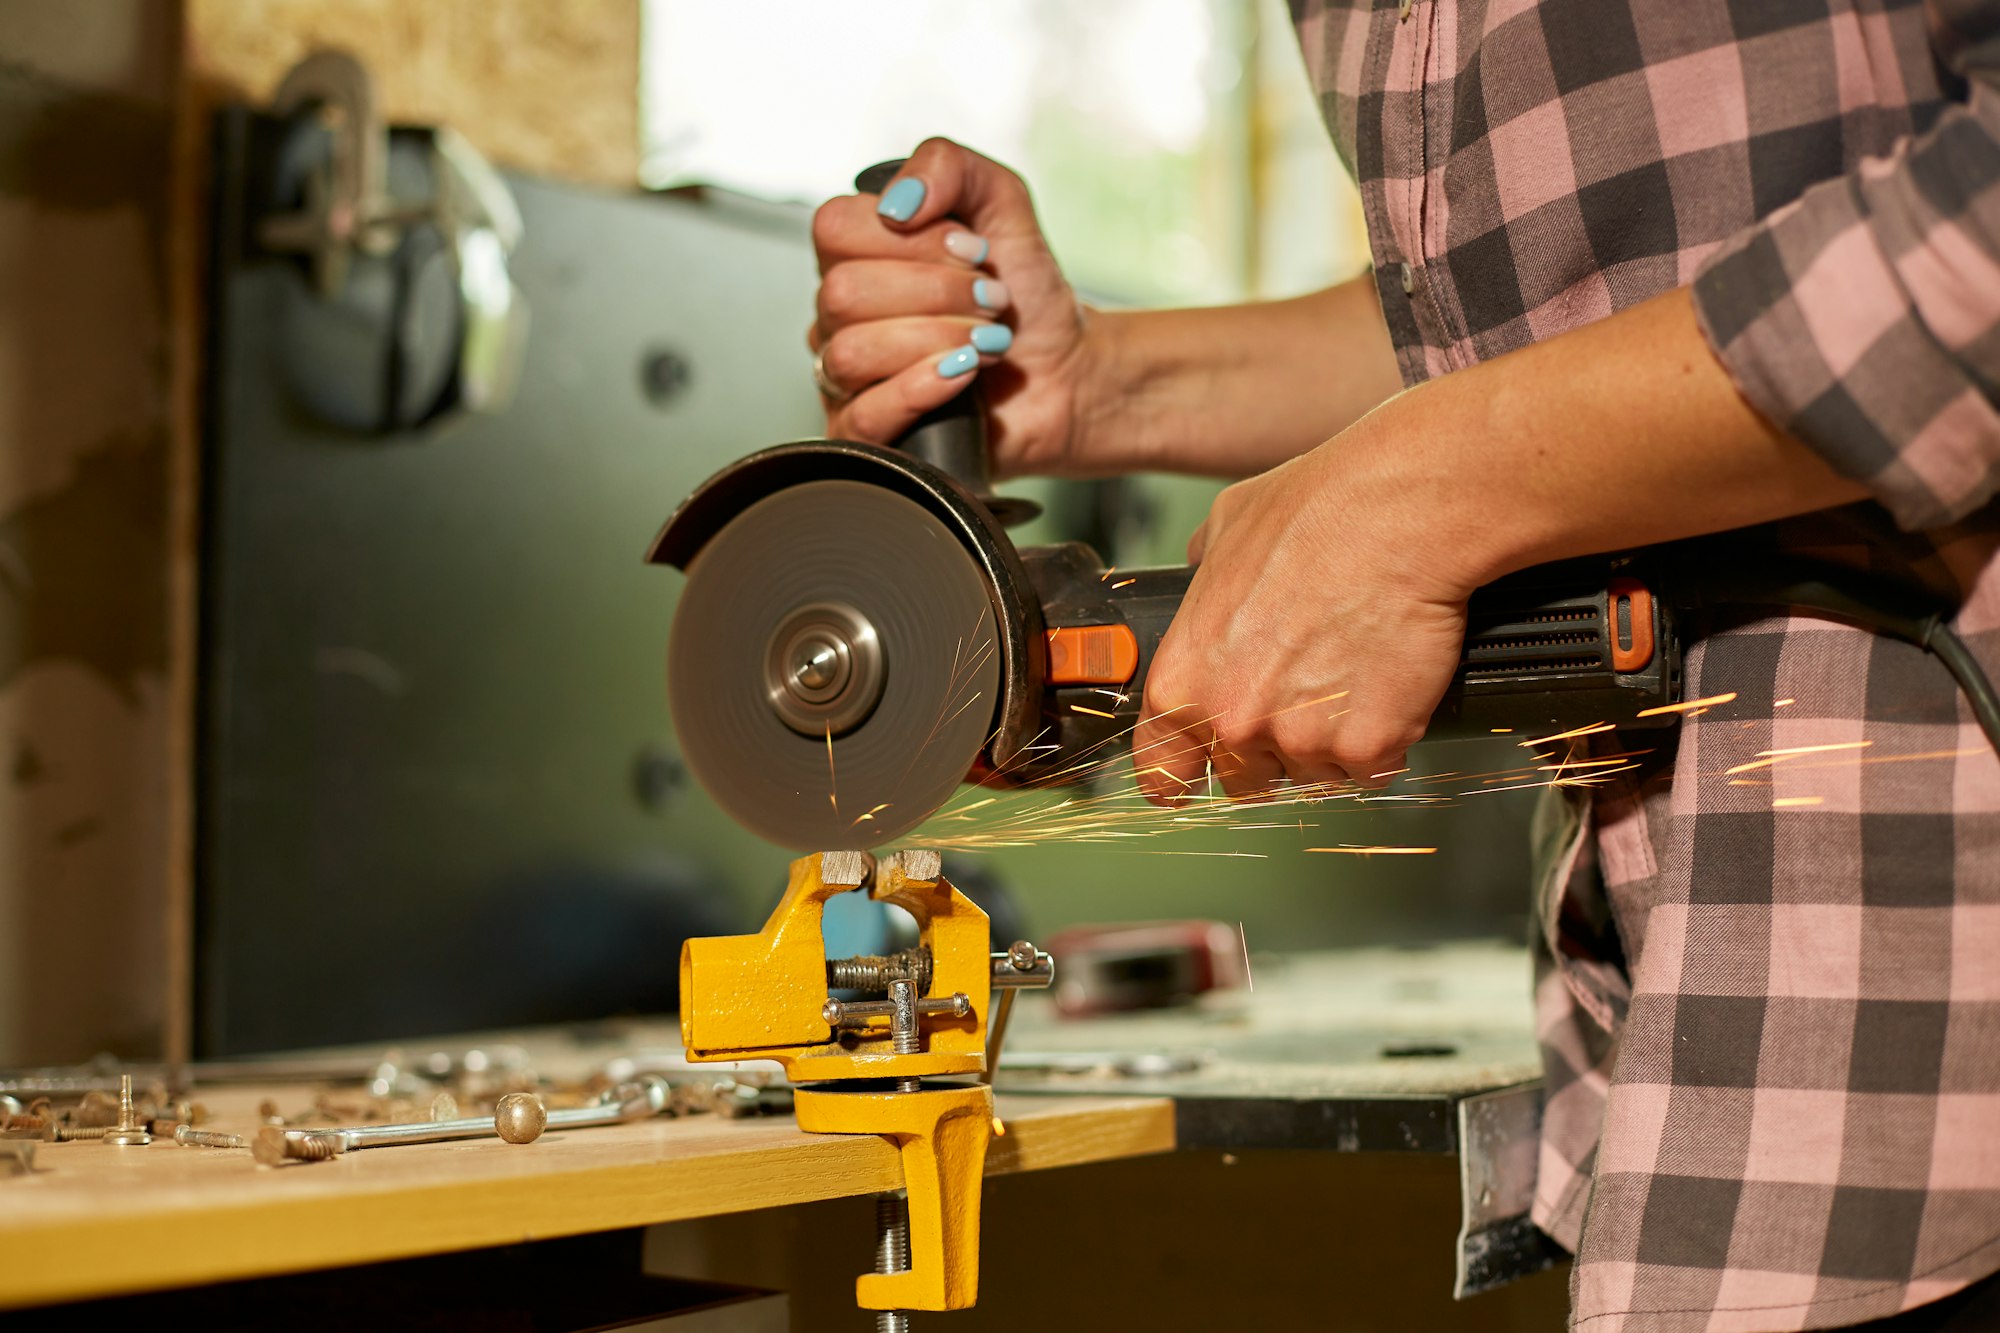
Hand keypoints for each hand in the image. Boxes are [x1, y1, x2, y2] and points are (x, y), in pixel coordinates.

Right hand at [809, 137, 1092, 477]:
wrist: (1068, 372)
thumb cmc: (1026, 296)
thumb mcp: (1001, 204)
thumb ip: (949, 166)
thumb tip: (897, 201)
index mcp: (856, 256)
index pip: (834, 228)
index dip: (909, 238)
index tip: (973, 250)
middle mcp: (838, 316)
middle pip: (842, 293)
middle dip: (937, 292)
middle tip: (992, 299)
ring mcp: (846, 379)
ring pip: (852, 353)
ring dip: (938, 339)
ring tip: (989, 342)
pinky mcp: (867, 435)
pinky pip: (864, 415)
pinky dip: (921, 388)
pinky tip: (964, 376)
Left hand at [1132, 411, 1474, 800]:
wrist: (1401, 515)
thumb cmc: (1318, 513)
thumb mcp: (1225, 528)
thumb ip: (1203, 572)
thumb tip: (1201, 569)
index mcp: (1183, 681)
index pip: (1163, 772)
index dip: (1186, 773)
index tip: (1201, 775)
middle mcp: (1233, 721)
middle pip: (1246, 780)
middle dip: (1273, 750)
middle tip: (1304, 697)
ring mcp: (1302, 741)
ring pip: (1315, 774)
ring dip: (1333, 740)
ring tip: (1354, 673)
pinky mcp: (1368, 747)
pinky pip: (1373, 768)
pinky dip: (1387, 736)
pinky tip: (1389, 684)